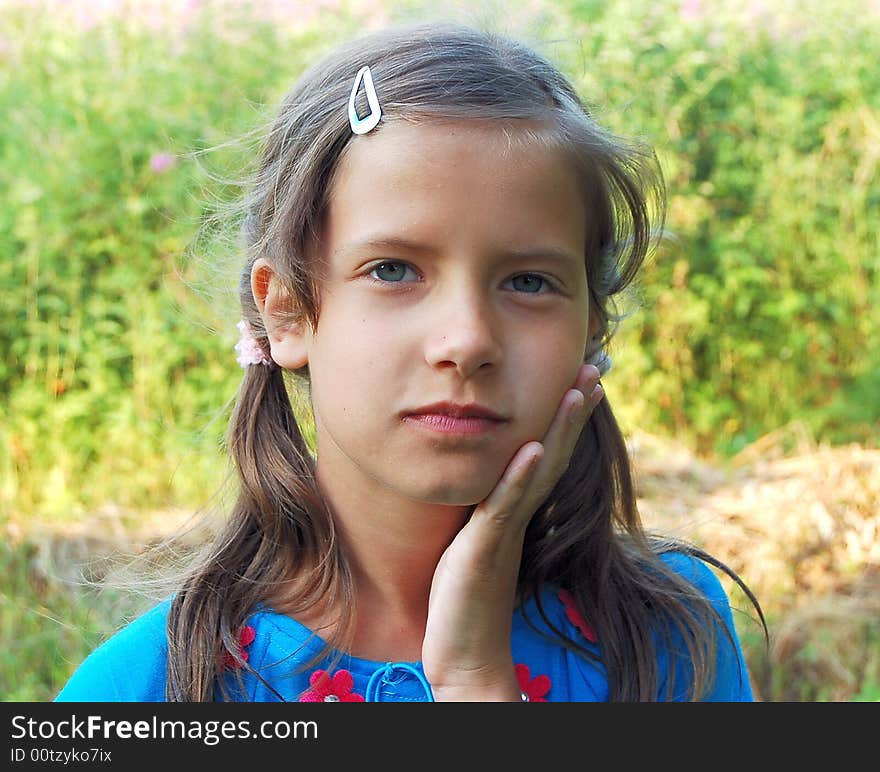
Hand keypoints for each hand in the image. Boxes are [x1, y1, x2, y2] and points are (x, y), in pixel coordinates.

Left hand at [421, 363, 603, 700]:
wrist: (466, 653)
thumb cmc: (466, 596)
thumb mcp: (475, 539)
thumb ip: (486, 509)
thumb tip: (488, 478)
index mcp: (516, 508)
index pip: (548, 452)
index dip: (566, 417)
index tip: (580, 378)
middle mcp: (520, 514)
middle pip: (556, 452)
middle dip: (574, 410)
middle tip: (595, 368)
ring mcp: (507, 529)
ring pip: (540, 471)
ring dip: (560, 430)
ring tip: (577, 390)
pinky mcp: (486, 547)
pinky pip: (506, 506)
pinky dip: (521, 476)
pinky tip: (535, 448)